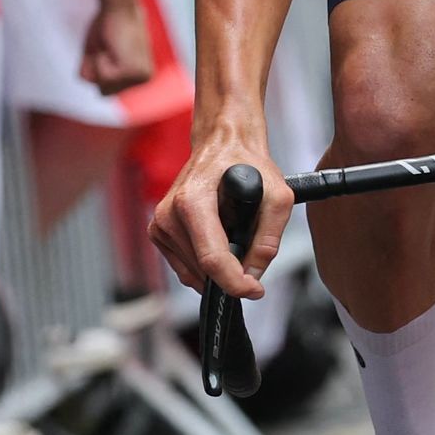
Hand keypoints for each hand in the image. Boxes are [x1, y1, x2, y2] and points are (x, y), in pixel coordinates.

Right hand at [82, 0, 152, 91]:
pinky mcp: (132, 72)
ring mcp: (140, 77)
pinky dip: (98, 61)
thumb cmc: (108, 24)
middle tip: (107, 47)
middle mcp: (144, 79)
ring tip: (109, 46)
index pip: (106, 90)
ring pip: (101, 87)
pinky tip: (110, 46)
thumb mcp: (103, 53)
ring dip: (96, 65)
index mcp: (141, 76)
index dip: (97, 69)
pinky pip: (100, 77)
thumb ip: (103, 73)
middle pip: (103, 93)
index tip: (108, 48)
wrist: (119, 5)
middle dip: (96, 70)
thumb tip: (102, 93)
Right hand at [148, 126, 293, 295]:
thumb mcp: (277, 196)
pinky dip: (204, 263)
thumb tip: (253, 275)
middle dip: (231, 272)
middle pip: (203, 270)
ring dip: (218, 267)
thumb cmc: (246, 164)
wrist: (221, 144)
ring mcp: (159, 224)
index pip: (212, 260)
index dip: (235, 283)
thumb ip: (268, 239)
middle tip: (250, 248)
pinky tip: (216, 238)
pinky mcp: (157, 232)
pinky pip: (184, 266)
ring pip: (194, 272)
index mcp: (192, 202)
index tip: (255, 290)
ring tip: (231, 233)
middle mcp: (169, 214)